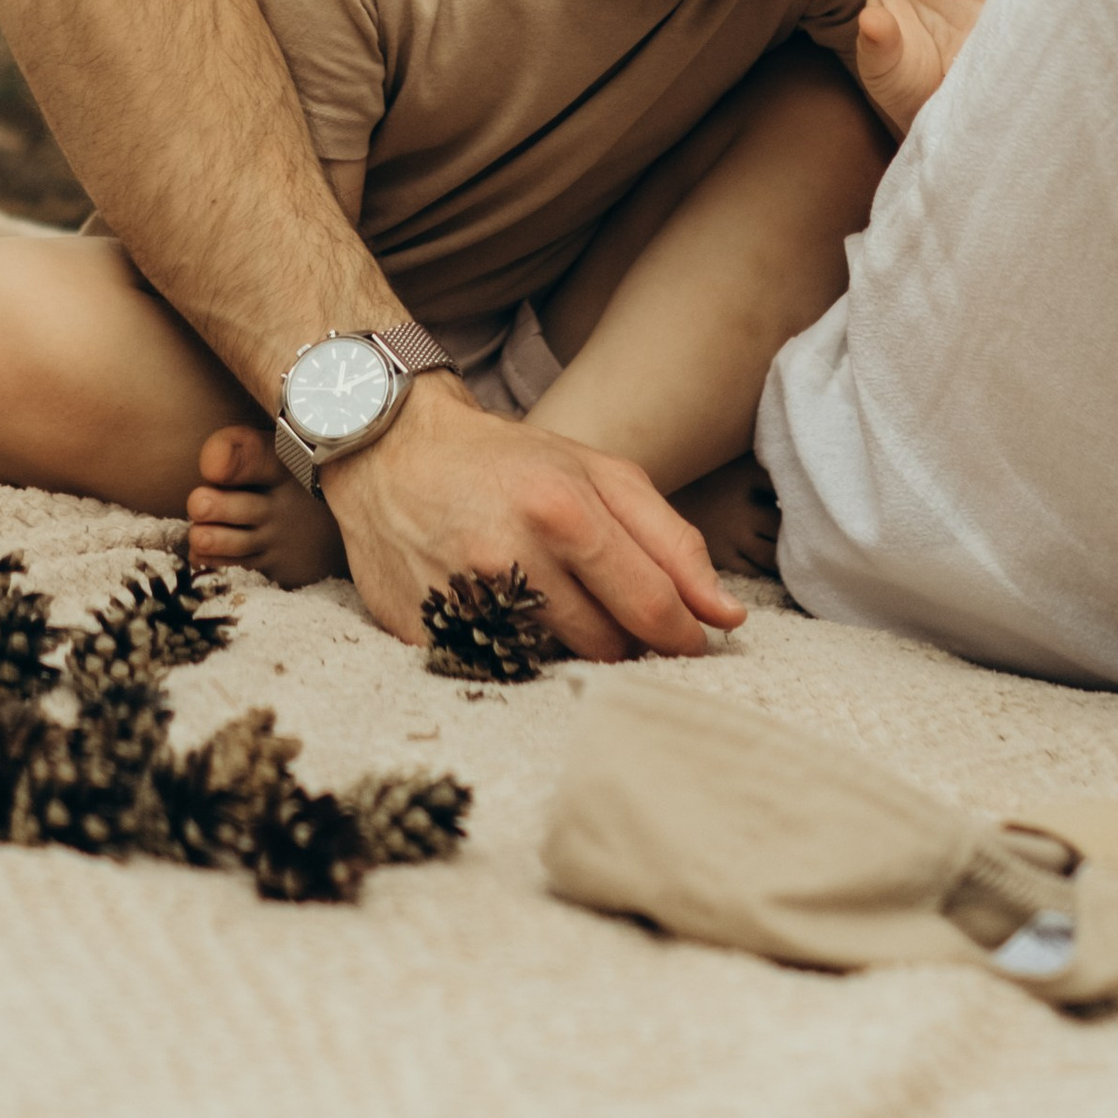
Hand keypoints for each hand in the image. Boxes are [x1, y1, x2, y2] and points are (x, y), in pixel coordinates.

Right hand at [323, 372, 743, 661]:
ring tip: (543, 592)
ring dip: (564, 642)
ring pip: (555, 663)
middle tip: (599, 598)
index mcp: (565, 512)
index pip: (651, 609)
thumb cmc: (507, 461)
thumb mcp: (597, 474)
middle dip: (620, 634)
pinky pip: (496, 667)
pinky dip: (509, 647)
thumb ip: (672, 542)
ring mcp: (462, 600)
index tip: (691, 640)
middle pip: (607, 646)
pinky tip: (495, 604)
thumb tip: (727, 615)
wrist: (390, 450)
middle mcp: (510, 559)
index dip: (683, 636)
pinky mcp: (423, 633)